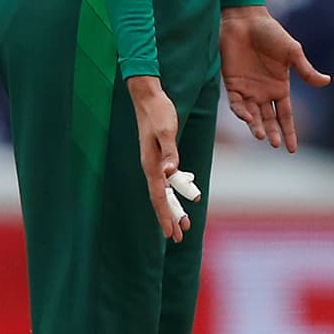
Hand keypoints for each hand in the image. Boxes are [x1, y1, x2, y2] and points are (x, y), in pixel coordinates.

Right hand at [129, 75, 190, 241]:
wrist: (148, 96)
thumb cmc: (158, 112)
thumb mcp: (166, 131)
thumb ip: (169, 152)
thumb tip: (169, 173)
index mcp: (151, 164)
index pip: (159, 197)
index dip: (166, 216)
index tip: (172, 234)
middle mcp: (151, 166)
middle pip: (161, 199)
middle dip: (170, 218)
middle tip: (180, 237)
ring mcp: (154, 162)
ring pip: (165, 190)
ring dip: (174, 206)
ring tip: (184, 222)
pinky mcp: (159, 155)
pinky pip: (167, 179)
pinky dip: (176, 189)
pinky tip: (185, 191)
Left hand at [220, 6, 329, 152]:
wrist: (245, 20)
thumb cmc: (271, 33)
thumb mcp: (292, 52)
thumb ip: (306, 70)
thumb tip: (327, 82)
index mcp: (280, 88)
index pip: (285, 116)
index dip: (290, 132)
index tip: (293, 150)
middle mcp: (264, 93)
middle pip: (269, 120)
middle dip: (273, 133)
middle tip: (276, 144)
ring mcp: (248, 89)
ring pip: (253, 115)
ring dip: (256, 126)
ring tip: (261, 135)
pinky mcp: (232, 83)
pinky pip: (236, 103)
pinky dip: (241, 112)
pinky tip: (248, 116)